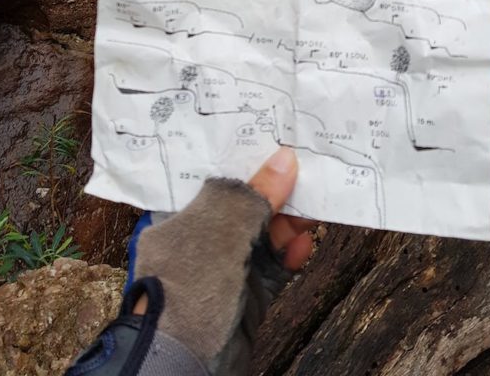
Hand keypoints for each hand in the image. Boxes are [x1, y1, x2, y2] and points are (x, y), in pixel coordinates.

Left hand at [131, 148, 311, 373]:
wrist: (183, 370)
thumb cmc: (189, 290)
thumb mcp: (220, 230)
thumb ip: (253, 194)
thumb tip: (284, 160)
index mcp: (175, 218)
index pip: (209, 177)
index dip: (240, 158)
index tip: (271, 137)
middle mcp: (197, 241)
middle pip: (243, 205)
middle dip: (274, 190)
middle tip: (305, 171)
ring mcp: (223, 271)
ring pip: (263, 235)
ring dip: (289, 222)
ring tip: (314, 207)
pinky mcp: (245, 297)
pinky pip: (273, 267)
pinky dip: (290, 255)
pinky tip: (305, 243)